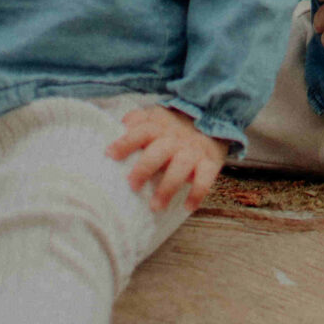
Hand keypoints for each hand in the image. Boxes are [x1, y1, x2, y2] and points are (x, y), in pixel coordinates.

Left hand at [108, 106, 227, 212]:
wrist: (213, 117)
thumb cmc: (175, 126)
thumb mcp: (158, 116)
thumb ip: (139, 119)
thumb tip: (121, 124)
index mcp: (160, 127)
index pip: (141, 131)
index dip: (126, 142)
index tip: (110, 154)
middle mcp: (176, 138)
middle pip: (159, 151)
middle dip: (145, 168)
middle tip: (132, 185)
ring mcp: (193, 151)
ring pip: (180, 168)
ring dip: (168, 187)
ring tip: (156, 206)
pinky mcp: (210, 162)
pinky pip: (205, 178)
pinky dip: (198, 193)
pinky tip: (188, 207)